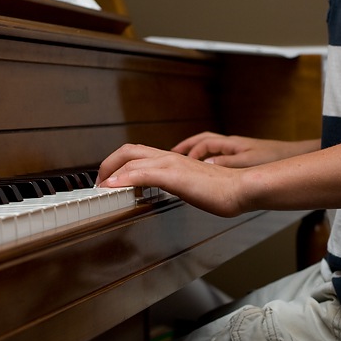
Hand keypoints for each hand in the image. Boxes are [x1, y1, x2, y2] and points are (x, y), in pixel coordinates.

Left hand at [95, 143, 247, 216]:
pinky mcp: (173, 175)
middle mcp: (169, 157)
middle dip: (108, 164)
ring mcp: (171, 164)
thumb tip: (172, 190)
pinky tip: (113, 187)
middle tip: (99, 181)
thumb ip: (180, 184)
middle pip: (128, 150)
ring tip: (101, 186)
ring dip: (110, 172)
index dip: (120, 164)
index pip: (139, 154)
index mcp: (174, 160)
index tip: (110, 179)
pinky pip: (141, 173)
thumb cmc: (224, 190)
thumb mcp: (194, 185)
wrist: (241, 188)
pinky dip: (123, 178)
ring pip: (131, 159)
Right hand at [172, 131, 318, 167]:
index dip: (189, 152)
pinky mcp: (243, 156)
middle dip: (187, 147)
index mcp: (231, 144)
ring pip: (211, 147)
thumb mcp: (248, 162)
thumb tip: (205, 165)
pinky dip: (208, 159)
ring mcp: (237, 149)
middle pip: (204, 141)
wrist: (293, 156)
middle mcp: (232, 144)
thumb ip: (227, 163)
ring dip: (197, 152)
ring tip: (185, 161)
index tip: (177, 161)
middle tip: (173, 154)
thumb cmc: (274, 157)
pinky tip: (207, 169)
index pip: (203, 144)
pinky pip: (219, 154)